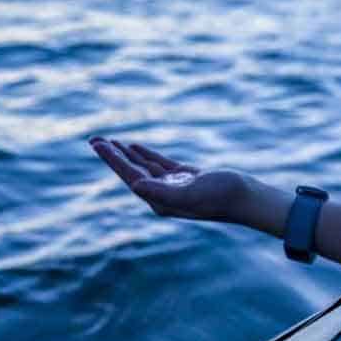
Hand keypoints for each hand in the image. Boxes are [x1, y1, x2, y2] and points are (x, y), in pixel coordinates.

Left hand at [89, 138, 252, 221]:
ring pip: (143, 167)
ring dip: (126, 154)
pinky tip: (135, 147)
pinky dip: (146, 155)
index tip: (96, 144)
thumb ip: (162, 191)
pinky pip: (158, 164)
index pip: (130, 175)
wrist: (247, 199)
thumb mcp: (191, 193)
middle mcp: (163, 195)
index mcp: (160, 200)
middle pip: (132, 171)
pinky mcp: (186, 178)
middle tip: (94, 139)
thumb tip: (136, 185)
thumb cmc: (222, 197)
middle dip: (113, 155)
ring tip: (109, 142)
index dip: (112, 159)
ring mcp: (174, 187)